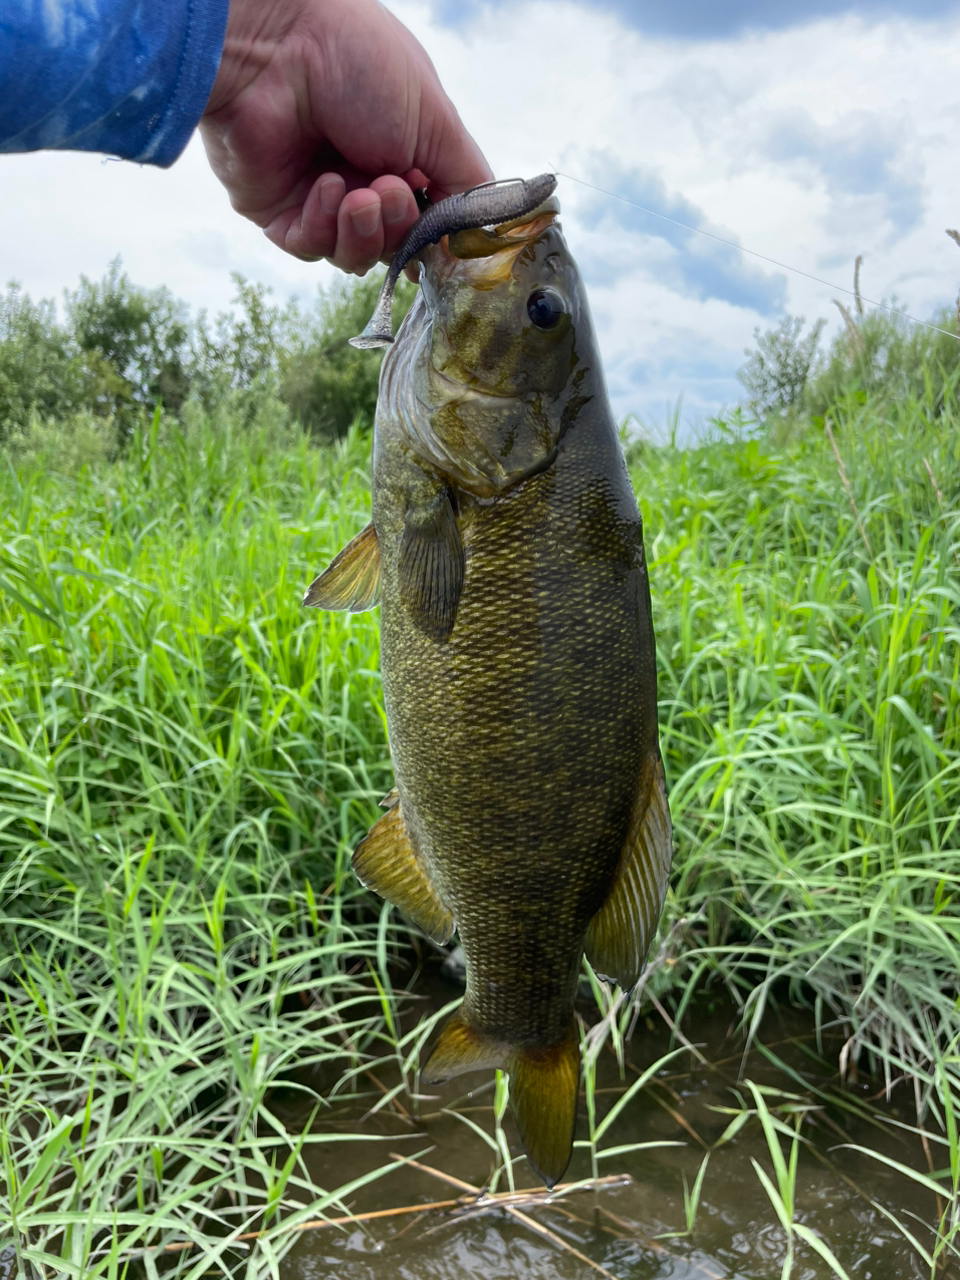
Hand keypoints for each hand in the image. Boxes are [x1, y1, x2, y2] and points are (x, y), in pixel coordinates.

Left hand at [200, 0, 491, 274]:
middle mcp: (361, 178)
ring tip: (362, 194)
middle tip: (390, 189)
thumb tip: (480, 233)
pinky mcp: (277, 212)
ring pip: (353, 256)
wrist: (277, 43)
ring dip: (363, 231)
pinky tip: (324, 185)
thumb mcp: (438, 122)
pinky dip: (322, 225)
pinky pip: (310, 248)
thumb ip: (466, 182)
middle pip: (393, 245)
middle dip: (398, 226)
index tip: (444, 232)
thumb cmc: (360, 61)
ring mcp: (318, 198)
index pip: (428, 221)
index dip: (435, 233)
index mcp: (401, 155)